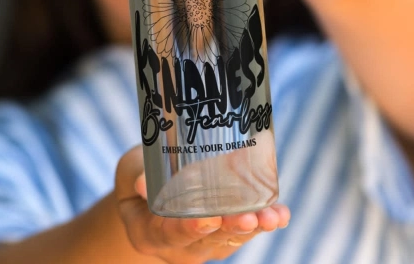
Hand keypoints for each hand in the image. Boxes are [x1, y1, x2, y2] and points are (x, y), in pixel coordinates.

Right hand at [115, 146, 289, 263]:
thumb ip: (138, 173)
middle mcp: (177, 245)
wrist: (148, 188)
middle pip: (207, 240)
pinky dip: (263, 222)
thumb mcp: (132, 168)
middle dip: (232, 228)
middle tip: (251, 218)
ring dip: (254, 227)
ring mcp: (201, 243)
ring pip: (230, 239)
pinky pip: (243, 232)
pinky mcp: (221, 234)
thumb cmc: (138, 172)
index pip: (169, 234)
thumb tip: (141, 182)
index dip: (189, 228)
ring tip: (274, 216)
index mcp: (148, 233)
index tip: (209, 219)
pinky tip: (281, 214)